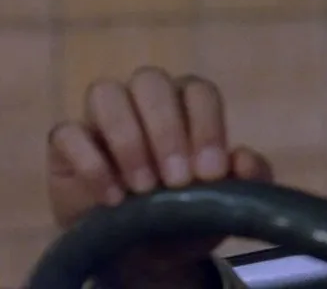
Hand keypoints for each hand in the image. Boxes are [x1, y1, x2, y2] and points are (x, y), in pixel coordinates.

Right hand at [45, 67, 272, 286]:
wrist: (141, 255)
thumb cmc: (186, 217)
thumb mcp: (225, 205)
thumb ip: (249, 179)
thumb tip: (243, 159)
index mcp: (187, 105)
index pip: (199, 91)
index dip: (206, 126)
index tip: (210, 173)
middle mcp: (144, 101)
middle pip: (151, 82)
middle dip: (167, 130)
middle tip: (177, 180)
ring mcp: (101, 118)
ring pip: (105, 93)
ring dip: (128, 139)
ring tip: (143, 188)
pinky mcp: (66, 143)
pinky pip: (68, 133)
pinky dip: (91, 164)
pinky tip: (113, 198)